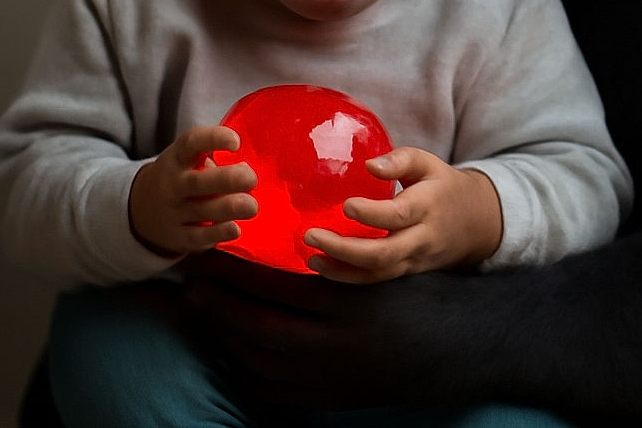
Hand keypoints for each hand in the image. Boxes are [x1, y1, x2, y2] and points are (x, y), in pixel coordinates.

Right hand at [128, 125, 257, 256]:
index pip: (192, 142)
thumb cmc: (181, 176)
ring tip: (252, 206)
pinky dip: (218, 234)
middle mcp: (173, 184)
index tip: (236, 142)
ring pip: (201, 210)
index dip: (214, 139)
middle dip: (227, 179)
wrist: (143, 210)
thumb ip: (216, 159)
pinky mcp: (179, 236)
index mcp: (178, 158)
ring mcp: (174, 212)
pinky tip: (235, 229)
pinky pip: (199, 236)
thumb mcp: (189, 159)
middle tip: (251, 179)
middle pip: (197, 182)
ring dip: (230, 208)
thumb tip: (246, 168)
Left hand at [184, 251, 494, 409]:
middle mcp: (332, 345)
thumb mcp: (379, 268)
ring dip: (225, 334)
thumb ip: (337, 260)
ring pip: (259, 360)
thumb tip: (287, 242)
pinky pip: (273, 389)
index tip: (209, 254)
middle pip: (256, 325)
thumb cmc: (415, 295)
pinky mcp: (328, 398)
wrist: (452, 349)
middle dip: (217, 304)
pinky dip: (246, 369)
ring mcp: (328, 378)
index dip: (234, 271)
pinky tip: (234, 349)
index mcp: (345, 304)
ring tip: (205, 310)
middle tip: (190, 283)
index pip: (273, 286)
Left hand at [303, 147, 502, 282]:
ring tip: (312, 256)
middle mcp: (422, 238)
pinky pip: (377, 279)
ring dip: (341, 270)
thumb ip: (400, 159)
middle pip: (384, 254)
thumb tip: (369, 164)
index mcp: (428, 206)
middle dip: (344, 249)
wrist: (475, 223)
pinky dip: (348, 277)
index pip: (399, 215)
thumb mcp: (429, 163)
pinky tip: (323, 266)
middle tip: (312, 235)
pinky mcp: (406, 271)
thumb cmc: (443, 186)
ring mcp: (414, 260)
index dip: (371, 214)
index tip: (346, 205)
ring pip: (378, 274)